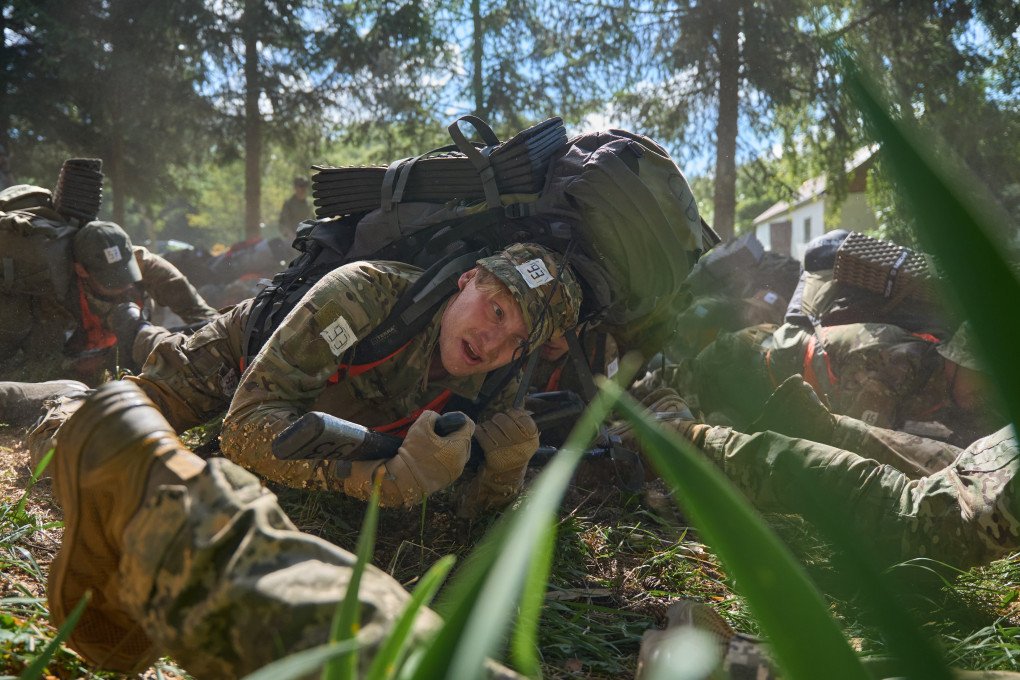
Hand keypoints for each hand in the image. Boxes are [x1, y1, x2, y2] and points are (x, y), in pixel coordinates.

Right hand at [343, 410, 474, 506]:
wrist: (406, 479)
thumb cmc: (414, 451)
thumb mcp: (420, 426)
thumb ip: (431, 416)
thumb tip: (436, 418)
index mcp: (460, 445)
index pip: (468, 425)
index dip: (457, 419)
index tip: (444, 421)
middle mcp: (463, 459)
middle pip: (464, 439)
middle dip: (453, 433)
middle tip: (437, 432)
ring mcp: (457, 471)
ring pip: (459, 452)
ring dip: (450, 446)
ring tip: (434, 445)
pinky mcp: (450, 479)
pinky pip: (453, 463)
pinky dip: (446, 457)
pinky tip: (433, 456)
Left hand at [475, 408, 539, 472]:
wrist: (507, 475)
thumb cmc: (516, 450)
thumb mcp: (526, 438)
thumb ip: (524, 420)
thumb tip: (521, 400)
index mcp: (532, 438)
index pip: (523, 417)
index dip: (514, 413)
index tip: (510, 414)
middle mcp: (520, 444)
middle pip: (504, 420)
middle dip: (498, 418)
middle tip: (497, 420)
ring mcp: (506, 450)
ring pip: (491, 426)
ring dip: (488, 425)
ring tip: (490, 429)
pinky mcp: (492, 454)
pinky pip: (482, 435)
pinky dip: (480, 431)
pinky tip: (482, 433)